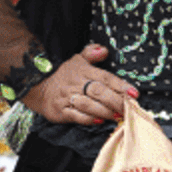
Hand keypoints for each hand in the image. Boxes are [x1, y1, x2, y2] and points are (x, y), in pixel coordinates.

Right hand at [20, 44, 137, 124]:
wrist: (37, 86)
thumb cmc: (63, 75)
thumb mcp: (77, 60)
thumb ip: (91, 53)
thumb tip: (104, 50)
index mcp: (83, 71)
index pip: (105, 77)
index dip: (121, 85)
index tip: (134, 93)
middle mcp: (76, 84)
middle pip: (99, 91)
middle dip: (116, 100)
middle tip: (129, 107)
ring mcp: (68, 98)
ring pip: (89, 105)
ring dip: (105, 111)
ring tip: (119, 115)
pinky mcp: (61, 111)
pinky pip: (76, 116)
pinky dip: (89, 119)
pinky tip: (100, 121)